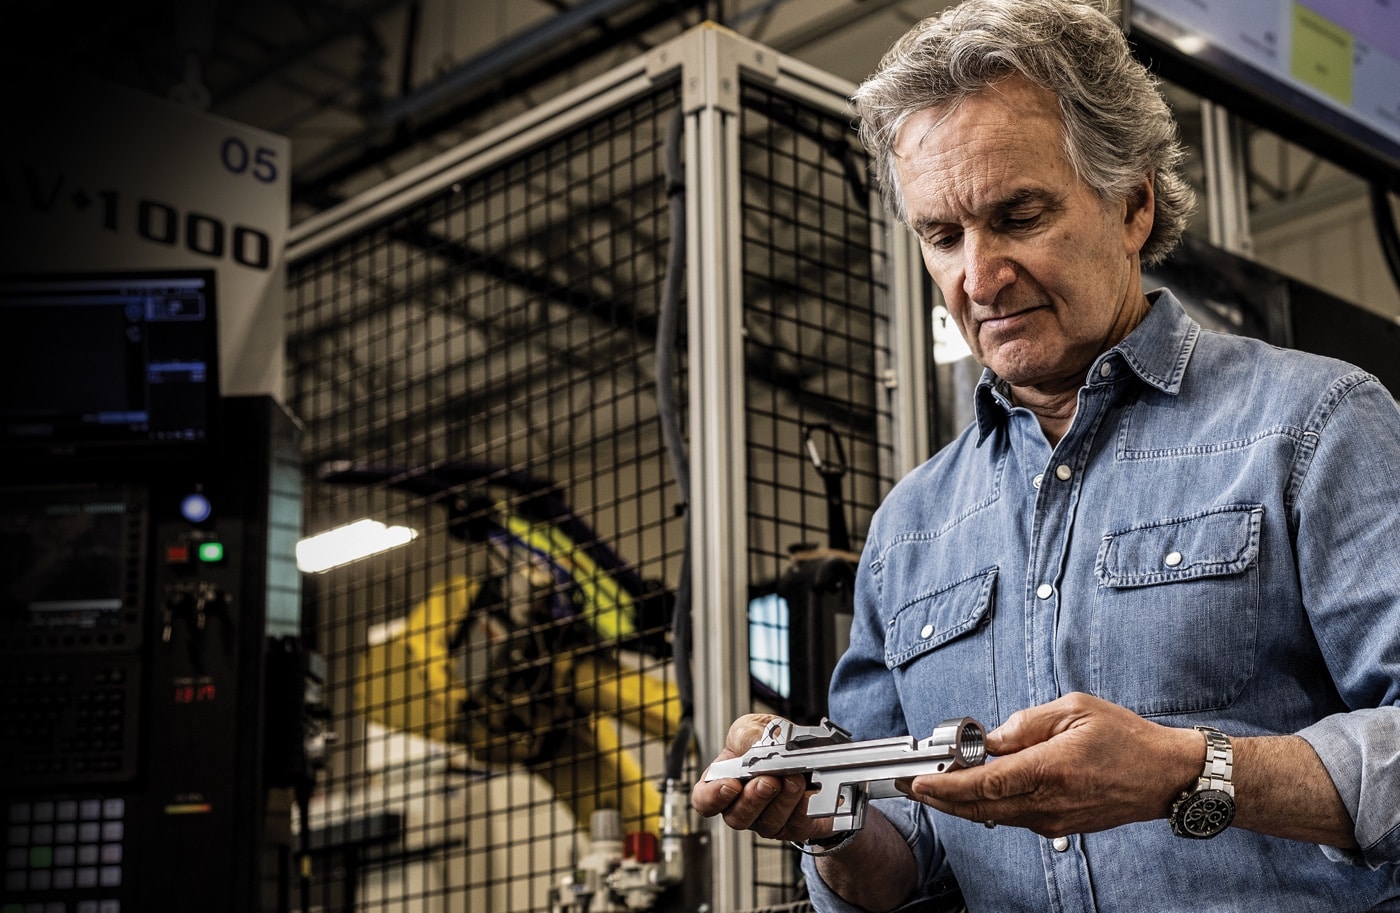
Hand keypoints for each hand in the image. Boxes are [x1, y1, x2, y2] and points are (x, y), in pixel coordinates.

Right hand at [690, 713, 831, 842]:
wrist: (808, 749)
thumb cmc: (771, 740)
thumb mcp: (753, 727)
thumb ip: (747, 736)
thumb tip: (753, 748)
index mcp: (723, 781)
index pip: (704, 800)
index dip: (713, 797)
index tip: (730, 785)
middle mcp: (743, 806)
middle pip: (737, 818)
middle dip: (753, 799)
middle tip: (768, 780)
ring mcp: (767, 820)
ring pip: (769, 823)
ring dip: (783, 800)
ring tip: (794, 778)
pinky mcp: (794, 826)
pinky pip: (796, 825)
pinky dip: (803, 807)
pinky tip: (809, 792)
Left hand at [900, 692, 1199, 837]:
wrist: (1165, 776)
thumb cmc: (1126, 738)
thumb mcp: (1075, 709)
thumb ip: (1027, 723)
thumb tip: (990, 739)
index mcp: (1052, 770)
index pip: (986, 784)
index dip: (946, 786)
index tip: (919, 781)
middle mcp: (1050, 802)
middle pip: (981, 807)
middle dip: (941, 798)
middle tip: (911, 784)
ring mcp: (1054, 820)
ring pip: (993, 816)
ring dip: (961, 802)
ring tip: (935, 782)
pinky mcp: (1058, 826)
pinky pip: (1012, 818)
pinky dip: (987, 806)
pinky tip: (974, 789)